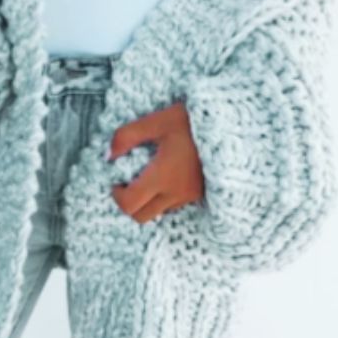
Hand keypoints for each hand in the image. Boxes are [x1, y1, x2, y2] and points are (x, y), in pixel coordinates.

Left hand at [107, 100, 204, 223]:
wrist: (229, 125)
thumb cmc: (191, 121)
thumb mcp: (156, 121)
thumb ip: (127, 136)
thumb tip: (109, 154)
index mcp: (162, 177)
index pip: (130, 205)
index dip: (116, 195)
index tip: (116, 179)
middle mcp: (176, 193)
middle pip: (142, 216)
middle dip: (129, 203)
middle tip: (127, 181)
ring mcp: (189, 196)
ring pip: (159, 212)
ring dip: (147, 200)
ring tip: (147, 174)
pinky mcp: (200, 193)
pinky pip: (174, 204)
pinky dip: (163, 196)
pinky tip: (165, 174)